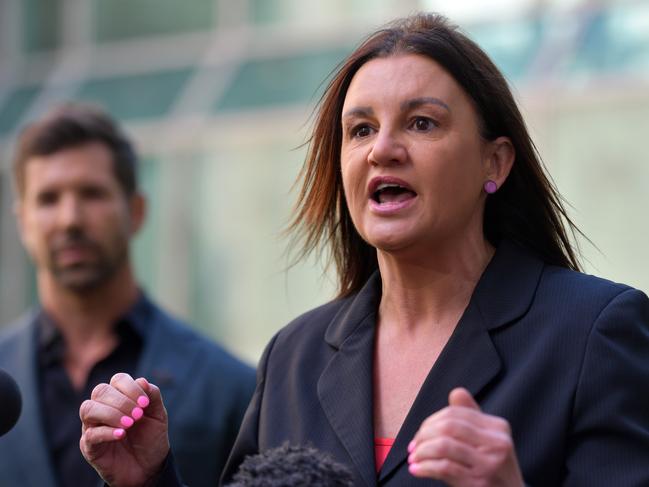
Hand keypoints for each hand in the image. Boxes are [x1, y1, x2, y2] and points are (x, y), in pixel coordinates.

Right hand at [79, 373, 169, 486]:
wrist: (149, 467)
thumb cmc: (150, 437)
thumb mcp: (158, 415)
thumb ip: (153, 396)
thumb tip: (141, 380)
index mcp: (120, 397)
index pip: (118, 380)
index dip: (131, 387)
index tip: (145, 403)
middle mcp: (102, 408)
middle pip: (100, 391)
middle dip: (121, 401)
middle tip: (138, 415)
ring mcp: (93, 426)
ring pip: (88, 409)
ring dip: (111, 413)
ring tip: (129, 424)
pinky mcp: (89, 446)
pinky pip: (90, 434)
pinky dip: (107, 432)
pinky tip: (122, 435)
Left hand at [408, 388, 523, 486]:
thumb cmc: (495, 470)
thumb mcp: (488, 441)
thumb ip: (472, 417)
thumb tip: (456, 393)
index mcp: (498, 427)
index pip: (455, 413)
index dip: (431, 421)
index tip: (420, 434)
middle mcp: (497, 443)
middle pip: (448, 426)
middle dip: (424, 435)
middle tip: (413, 447)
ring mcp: (489, 464)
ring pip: (443, 445)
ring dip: (422, 451)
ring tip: (414, 458)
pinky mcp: (479, 482)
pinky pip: (444, 467)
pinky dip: (425, 467)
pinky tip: (417, 470)